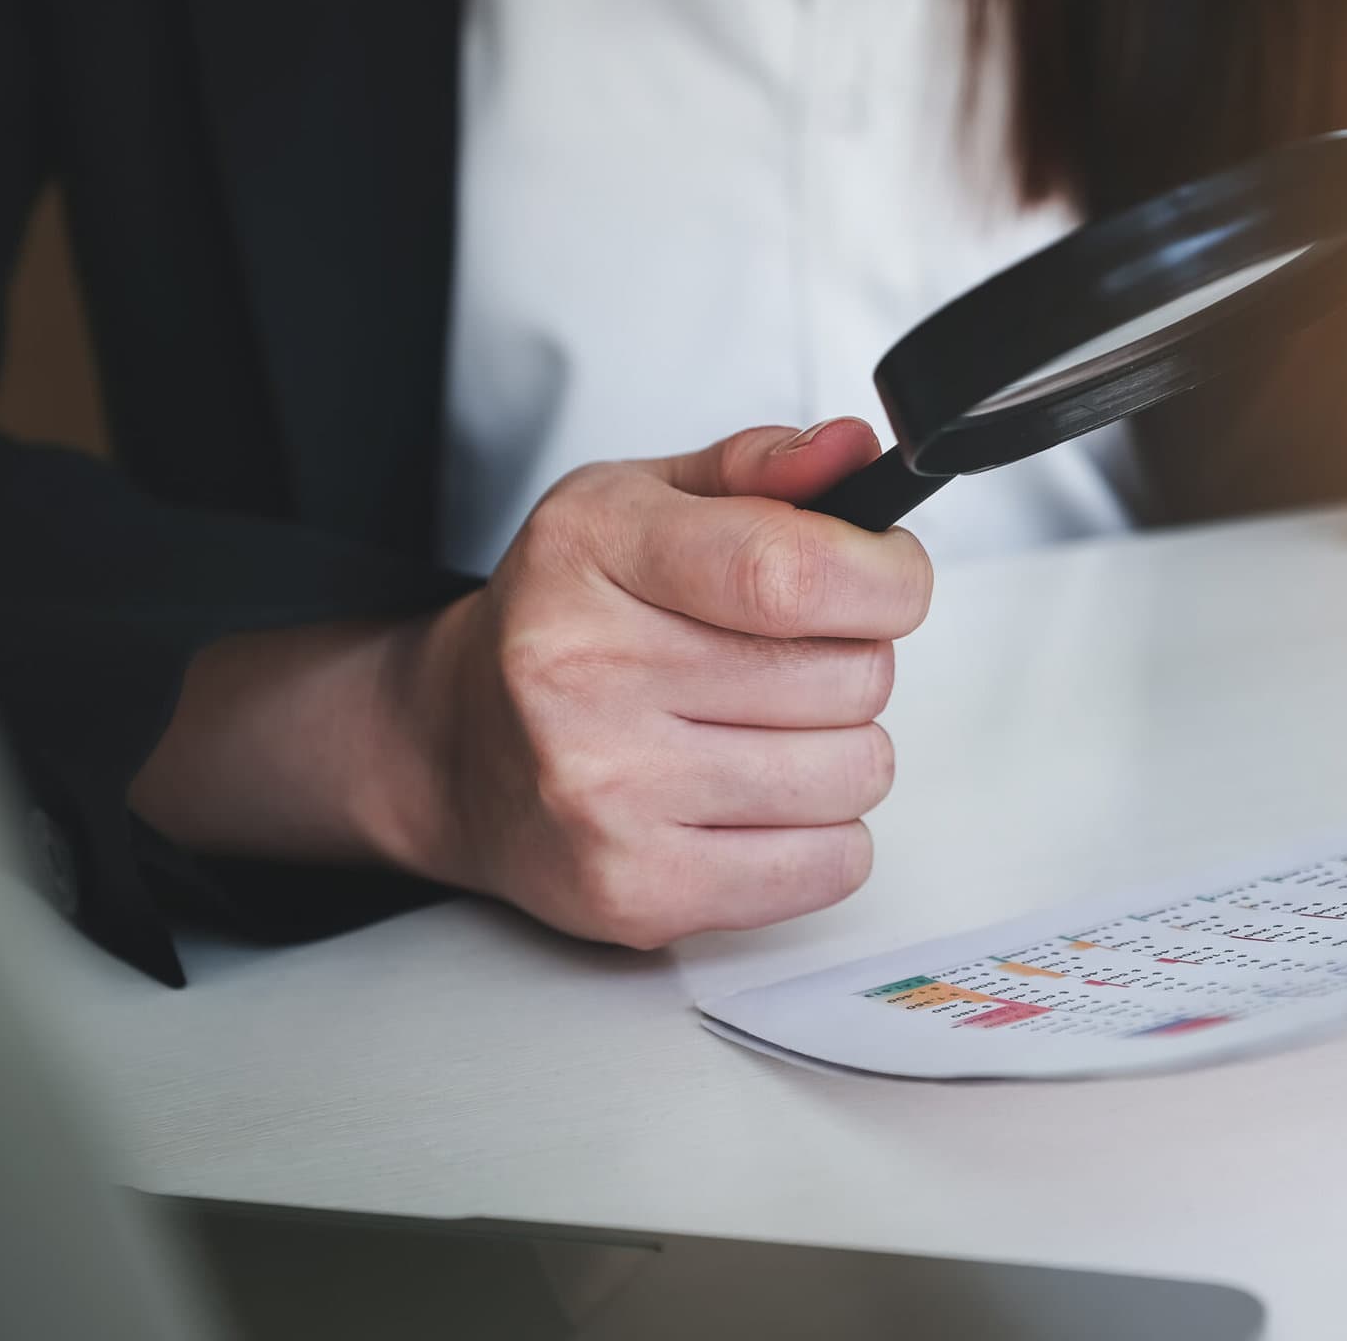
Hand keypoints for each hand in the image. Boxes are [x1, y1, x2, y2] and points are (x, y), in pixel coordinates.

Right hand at [132, 420, 930, 948]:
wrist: (455, 749)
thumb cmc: (563, 620)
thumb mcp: (639, 503)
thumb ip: (757, 468)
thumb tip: (851, 454)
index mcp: (593, 552)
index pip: (793, 572)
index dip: (886, 578)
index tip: (892, 580)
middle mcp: (585, 672)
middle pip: (848, 677)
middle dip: (853, 662)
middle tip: (788, 661)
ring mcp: (605, 794)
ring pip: (855, 773)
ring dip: (840, 751)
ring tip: (765, 731)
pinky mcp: (635, 891)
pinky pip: (828, 866)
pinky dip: (823, 836)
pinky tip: (757, 801)